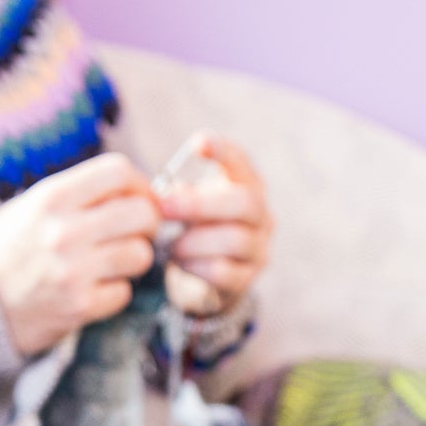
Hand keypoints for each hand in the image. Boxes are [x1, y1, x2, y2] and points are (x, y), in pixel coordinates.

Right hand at [0, 154, 158, 354]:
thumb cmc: (9, 249)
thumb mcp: (33, 205)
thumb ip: (80, 195)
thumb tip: (136, 191)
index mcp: (52, 196)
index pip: (118, 172)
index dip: (139, 184)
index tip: (140, 199)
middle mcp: (64, 230)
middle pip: (142, 213)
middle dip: (147, 223)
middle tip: (136, 233)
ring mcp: (73, 270)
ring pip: (140, 255)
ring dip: (133, 259)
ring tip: (112, 263)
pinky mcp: (79, 306)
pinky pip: (123, 292)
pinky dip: (115, 292)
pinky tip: (94, 289)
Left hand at [154, 132, 273, 317]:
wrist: (207, 281)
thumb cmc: (196, 232)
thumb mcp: (190, 207)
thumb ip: (180, 196)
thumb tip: (165, 197)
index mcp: (247, 188)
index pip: (242, 163)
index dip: (223, 151)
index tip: (197, 144)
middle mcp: (262, 216)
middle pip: (245, 203)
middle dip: (199, 204)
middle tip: (163, 207)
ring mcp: (259, 249)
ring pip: (234, 240)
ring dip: (193, 241)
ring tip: (170, 245)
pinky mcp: (246, 280)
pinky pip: (223, 271)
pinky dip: (195, 266)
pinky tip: (179, 263)